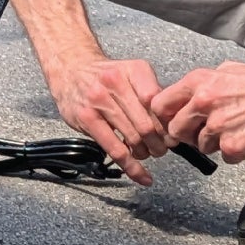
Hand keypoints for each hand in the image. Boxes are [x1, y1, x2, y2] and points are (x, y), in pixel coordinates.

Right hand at [50, 58, 170, 185]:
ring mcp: (99, 101)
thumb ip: (153, 92)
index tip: (173, 134)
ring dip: (146, 153)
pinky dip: (131, 167)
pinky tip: (141, 175)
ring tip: (147, 153)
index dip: (168, 123)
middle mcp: (115, 83)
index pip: (158, 103)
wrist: (70, 69)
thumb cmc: (106, 76)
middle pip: (147, 124)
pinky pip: (115, 149)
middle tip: (162, 148)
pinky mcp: (86, 119)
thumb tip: (174, 120)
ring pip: (133, 138)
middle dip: (159, 143)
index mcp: (134, 70)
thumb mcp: (133, 72)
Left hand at [150, 62, 244, 162]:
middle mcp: (204, 102)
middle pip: (176, 130)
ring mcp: (218, 126)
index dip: (165, 117)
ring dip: (215, 143)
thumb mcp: (228, 71)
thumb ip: (203, 86)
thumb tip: (186, 99)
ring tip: (237, 129)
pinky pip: (223, 157)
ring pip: (200, 146)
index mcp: (199, 82)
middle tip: (205, 132)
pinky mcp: (234, 147)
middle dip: (188, 134)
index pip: (159, 105)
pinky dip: (235, 152)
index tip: (171, 122)